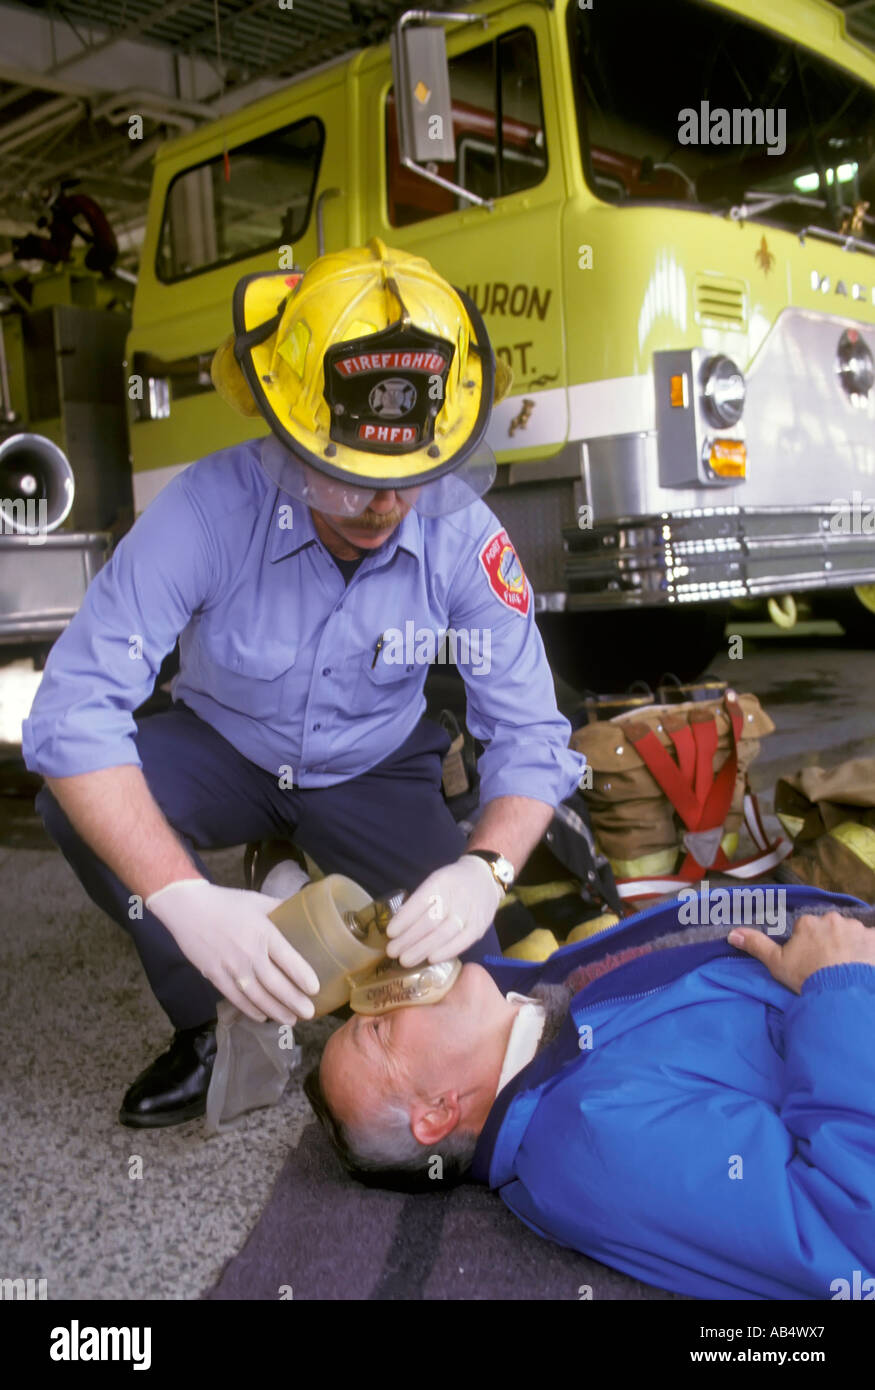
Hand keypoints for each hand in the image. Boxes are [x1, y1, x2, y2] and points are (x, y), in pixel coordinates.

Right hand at [146, 879, 320, 1023]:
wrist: (187, 908)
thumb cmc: (226, 903)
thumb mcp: (258, 901)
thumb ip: (281, 908)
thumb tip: (304, 911)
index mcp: (263, 933)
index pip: (288, 959)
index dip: (302, 976)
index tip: (315, 989)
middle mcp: (249, 953)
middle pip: (275, 984)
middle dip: (294, 1001)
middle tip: (309, 1013)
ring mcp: (230, 968)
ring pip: (257, 997)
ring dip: (275, 1011)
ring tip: (291, 1020)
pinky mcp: (215, 976)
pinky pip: (236, 998)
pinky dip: (250, 1010)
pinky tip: (263, 1017)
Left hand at [384, 856, 502, 965]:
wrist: (485, 879)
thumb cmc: (452, 884)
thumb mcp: (435, 882)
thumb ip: (419, 901)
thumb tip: (398, 926)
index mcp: (441, 882)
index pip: (420, 902)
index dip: (404, 919)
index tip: (390, 933)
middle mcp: (457, 896)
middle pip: (430, 921)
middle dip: (409, 939)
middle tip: (392, 952)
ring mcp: (470, 913)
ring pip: (444, 934)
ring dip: (422, 949)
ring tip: (405, 960)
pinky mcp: (479, 927)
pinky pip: (461, 943)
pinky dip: (445, 952)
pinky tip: (430, 959)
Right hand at [728, 911, 874, 993]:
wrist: (840, 993)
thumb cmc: (806, 977)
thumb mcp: (777, 963)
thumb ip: (756, 945)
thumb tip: (732, 933)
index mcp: (808, 922)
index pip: (808, 929)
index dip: (809, 945)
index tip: (811, 961)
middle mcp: (832, 919)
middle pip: (831, 928)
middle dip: (831, 942)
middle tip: (829, 966)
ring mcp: (856, 928)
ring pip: (852, 933)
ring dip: (851, 946)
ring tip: (848, 968)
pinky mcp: (874, 938)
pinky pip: (871, 940)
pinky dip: (869, 950)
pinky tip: (864, 965)